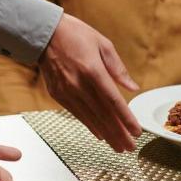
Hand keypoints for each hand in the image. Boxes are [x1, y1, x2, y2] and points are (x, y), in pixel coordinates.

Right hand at [39, 13, 141, 151]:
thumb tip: (132, 88)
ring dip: (106, 135)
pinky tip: (100, 135)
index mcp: (93, 71)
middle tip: (130, 147)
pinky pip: (77, 114)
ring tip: (119, 146)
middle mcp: (79, 85)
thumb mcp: (102, 44)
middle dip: (118, 133)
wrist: (44, 33)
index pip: (113, 101)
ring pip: (90, 119)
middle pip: (103, 115)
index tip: (136, 131)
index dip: (126, 119)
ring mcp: (67, 91)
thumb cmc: (75, 34)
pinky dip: (90, 126)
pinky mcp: (58, 95)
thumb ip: (118, 69)